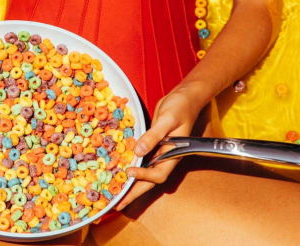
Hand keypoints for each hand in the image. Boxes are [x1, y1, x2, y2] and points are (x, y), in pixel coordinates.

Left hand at [116, 91, 203, 209]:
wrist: (185, 96)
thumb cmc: (181, 106)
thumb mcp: (167, 119)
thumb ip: (153, 135)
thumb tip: (138, 151)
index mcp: (173, 155)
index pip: (158, 173)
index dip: (143, 176)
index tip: (128, 172)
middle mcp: (166, 157)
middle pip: (149, 181)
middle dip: (133, 192)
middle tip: (117, 203)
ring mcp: (158, 152)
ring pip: (144, 172)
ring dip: (131, 183)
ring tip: (114, 193)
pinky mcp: (151, 144)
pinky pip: (140, 160)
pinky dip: (131, 166)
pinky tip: (118, 170)